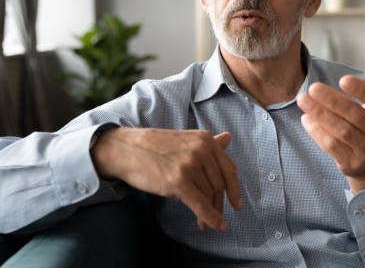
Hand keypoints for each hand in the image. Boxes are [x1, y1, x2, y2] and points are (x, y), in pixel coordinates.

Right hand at [91, 128, 242, 231]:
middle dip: (219, 204)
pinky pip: (200, 204)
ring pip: (209, 196)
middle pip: (219, 185)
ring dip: (210, 213)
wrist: (127, 149)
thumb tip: (228, 138)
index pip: (228, 169)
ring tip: (203, 223)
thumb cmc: (155, 147)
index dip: (235, 189)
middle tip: (216, 217)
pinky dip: (210, 218)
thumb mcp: (185, 140)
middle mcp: (201, 150)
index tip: (237, 204)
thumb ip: (208, 143)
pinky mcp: (179, 181)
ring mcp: (190, 165)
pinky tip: (213, 227)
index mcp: (205, 139)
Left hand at [297, 67, 364, 192]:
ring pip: (341, 130)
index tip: (343, 79)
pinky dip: (317, 132)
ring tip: (303, 100)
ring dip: (320, 114)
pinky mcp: (351, 163)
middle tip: (313, 87)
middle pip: (355, 115)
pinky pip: (332, 146)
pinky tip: (306, 119)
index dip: (362, 90)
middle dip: (332, 100)